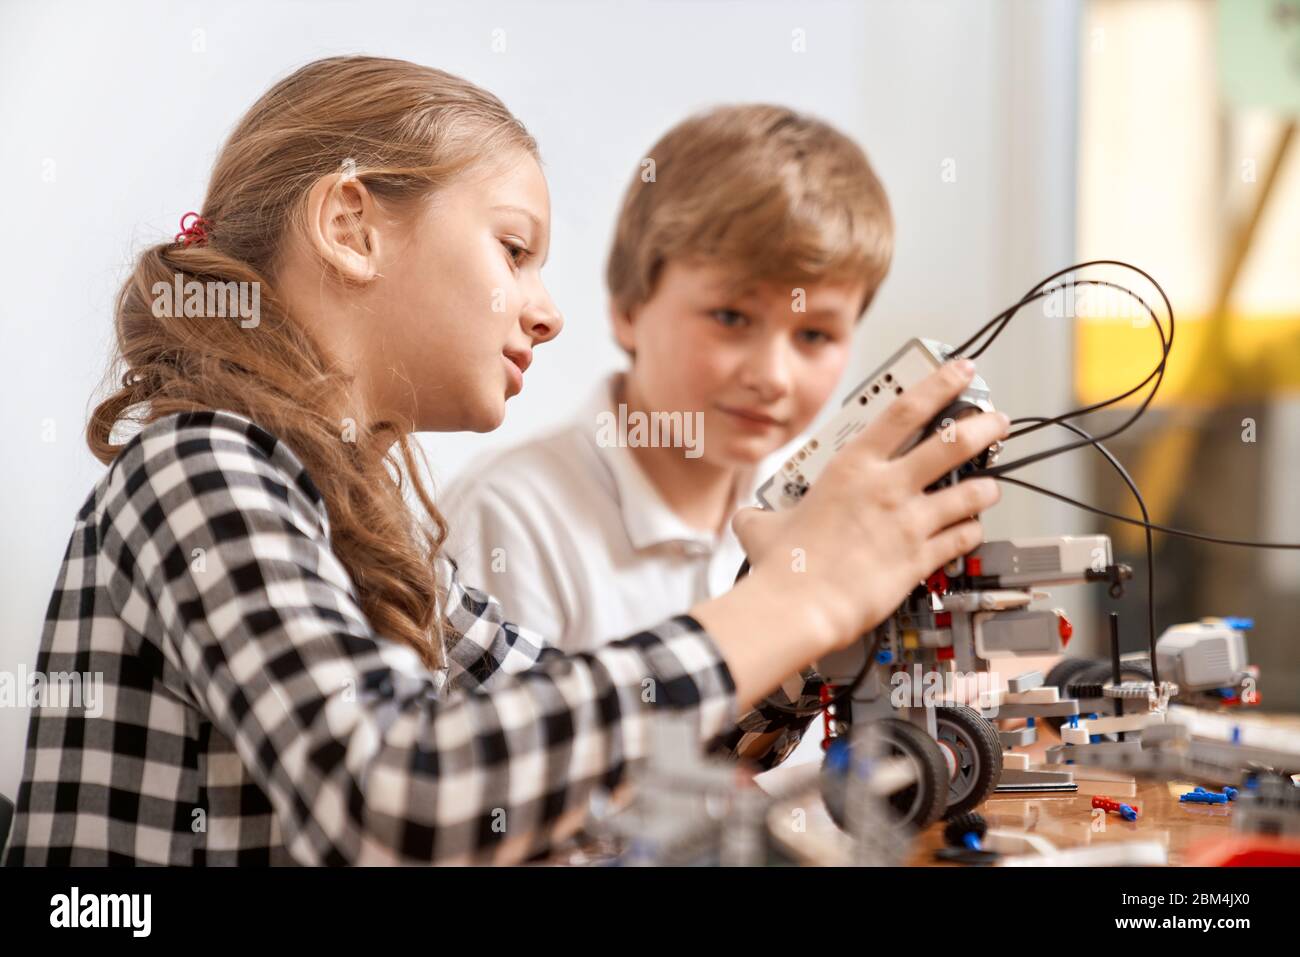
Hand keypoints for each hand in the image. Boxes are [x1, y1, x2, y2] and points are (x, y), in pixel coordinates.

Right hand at [732, 359, 1008, 652]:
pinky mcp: (920, 558)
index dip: (940, 384)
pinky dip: (970, 532)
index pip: (906, 410)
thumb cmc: (784, 566)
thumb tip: (749, 520)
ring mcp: (909, 523)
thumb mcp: (763, 526)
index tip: (960, 372)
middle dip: (983, 427)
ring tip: (990, 486)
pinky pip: (961, 538)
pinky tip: (970, 531)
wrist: (801, 605)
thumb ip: (764, 516)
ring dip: (985, 488)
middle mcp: (888, 488)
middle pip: (953, 443)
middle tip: (996, 421)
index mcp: (852, 467)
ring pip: (970, 493)